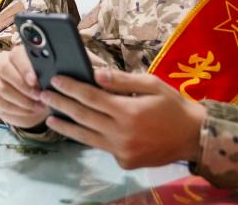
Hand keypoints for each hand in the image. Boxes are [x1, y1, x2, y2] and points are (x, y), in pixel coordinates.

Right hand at [0, 45, 49, 127]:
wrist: (39, 107)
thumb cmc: (44, 88)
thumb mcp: (48, 80)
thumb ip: (46, 73)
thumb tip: (49, 72)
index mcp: (16, 55)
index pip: (15, 54)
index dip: (24, 67)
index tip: (35, 80)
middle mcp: (2, 64)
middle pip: (4, 69)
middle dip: (22, 85)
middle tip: (38, 96)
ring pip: (2, 88)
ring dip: (22, 100)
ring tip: (38, 106)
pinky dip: (16, 110)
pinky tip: (29, 112)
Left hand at [41, 69, 205, 168]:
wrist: (194, 138)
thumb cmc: (173, 106)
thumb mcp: (152, 84)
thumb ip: (123, 80)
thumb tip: (96, 75)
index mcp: (128, 111)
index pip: (90, 97)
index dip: (70, 87)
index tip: (55, 79)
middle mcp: (122, 133)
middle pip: (82, 116)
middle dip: (60, 104)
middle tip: (42, 95)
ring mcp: (122, 151)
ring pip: (86, 137)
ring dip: (66, 126)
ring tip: (50, 117)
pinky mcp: (125, 162)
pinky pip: (102, 147)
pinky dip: (89, 137)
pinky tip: (78, 129)